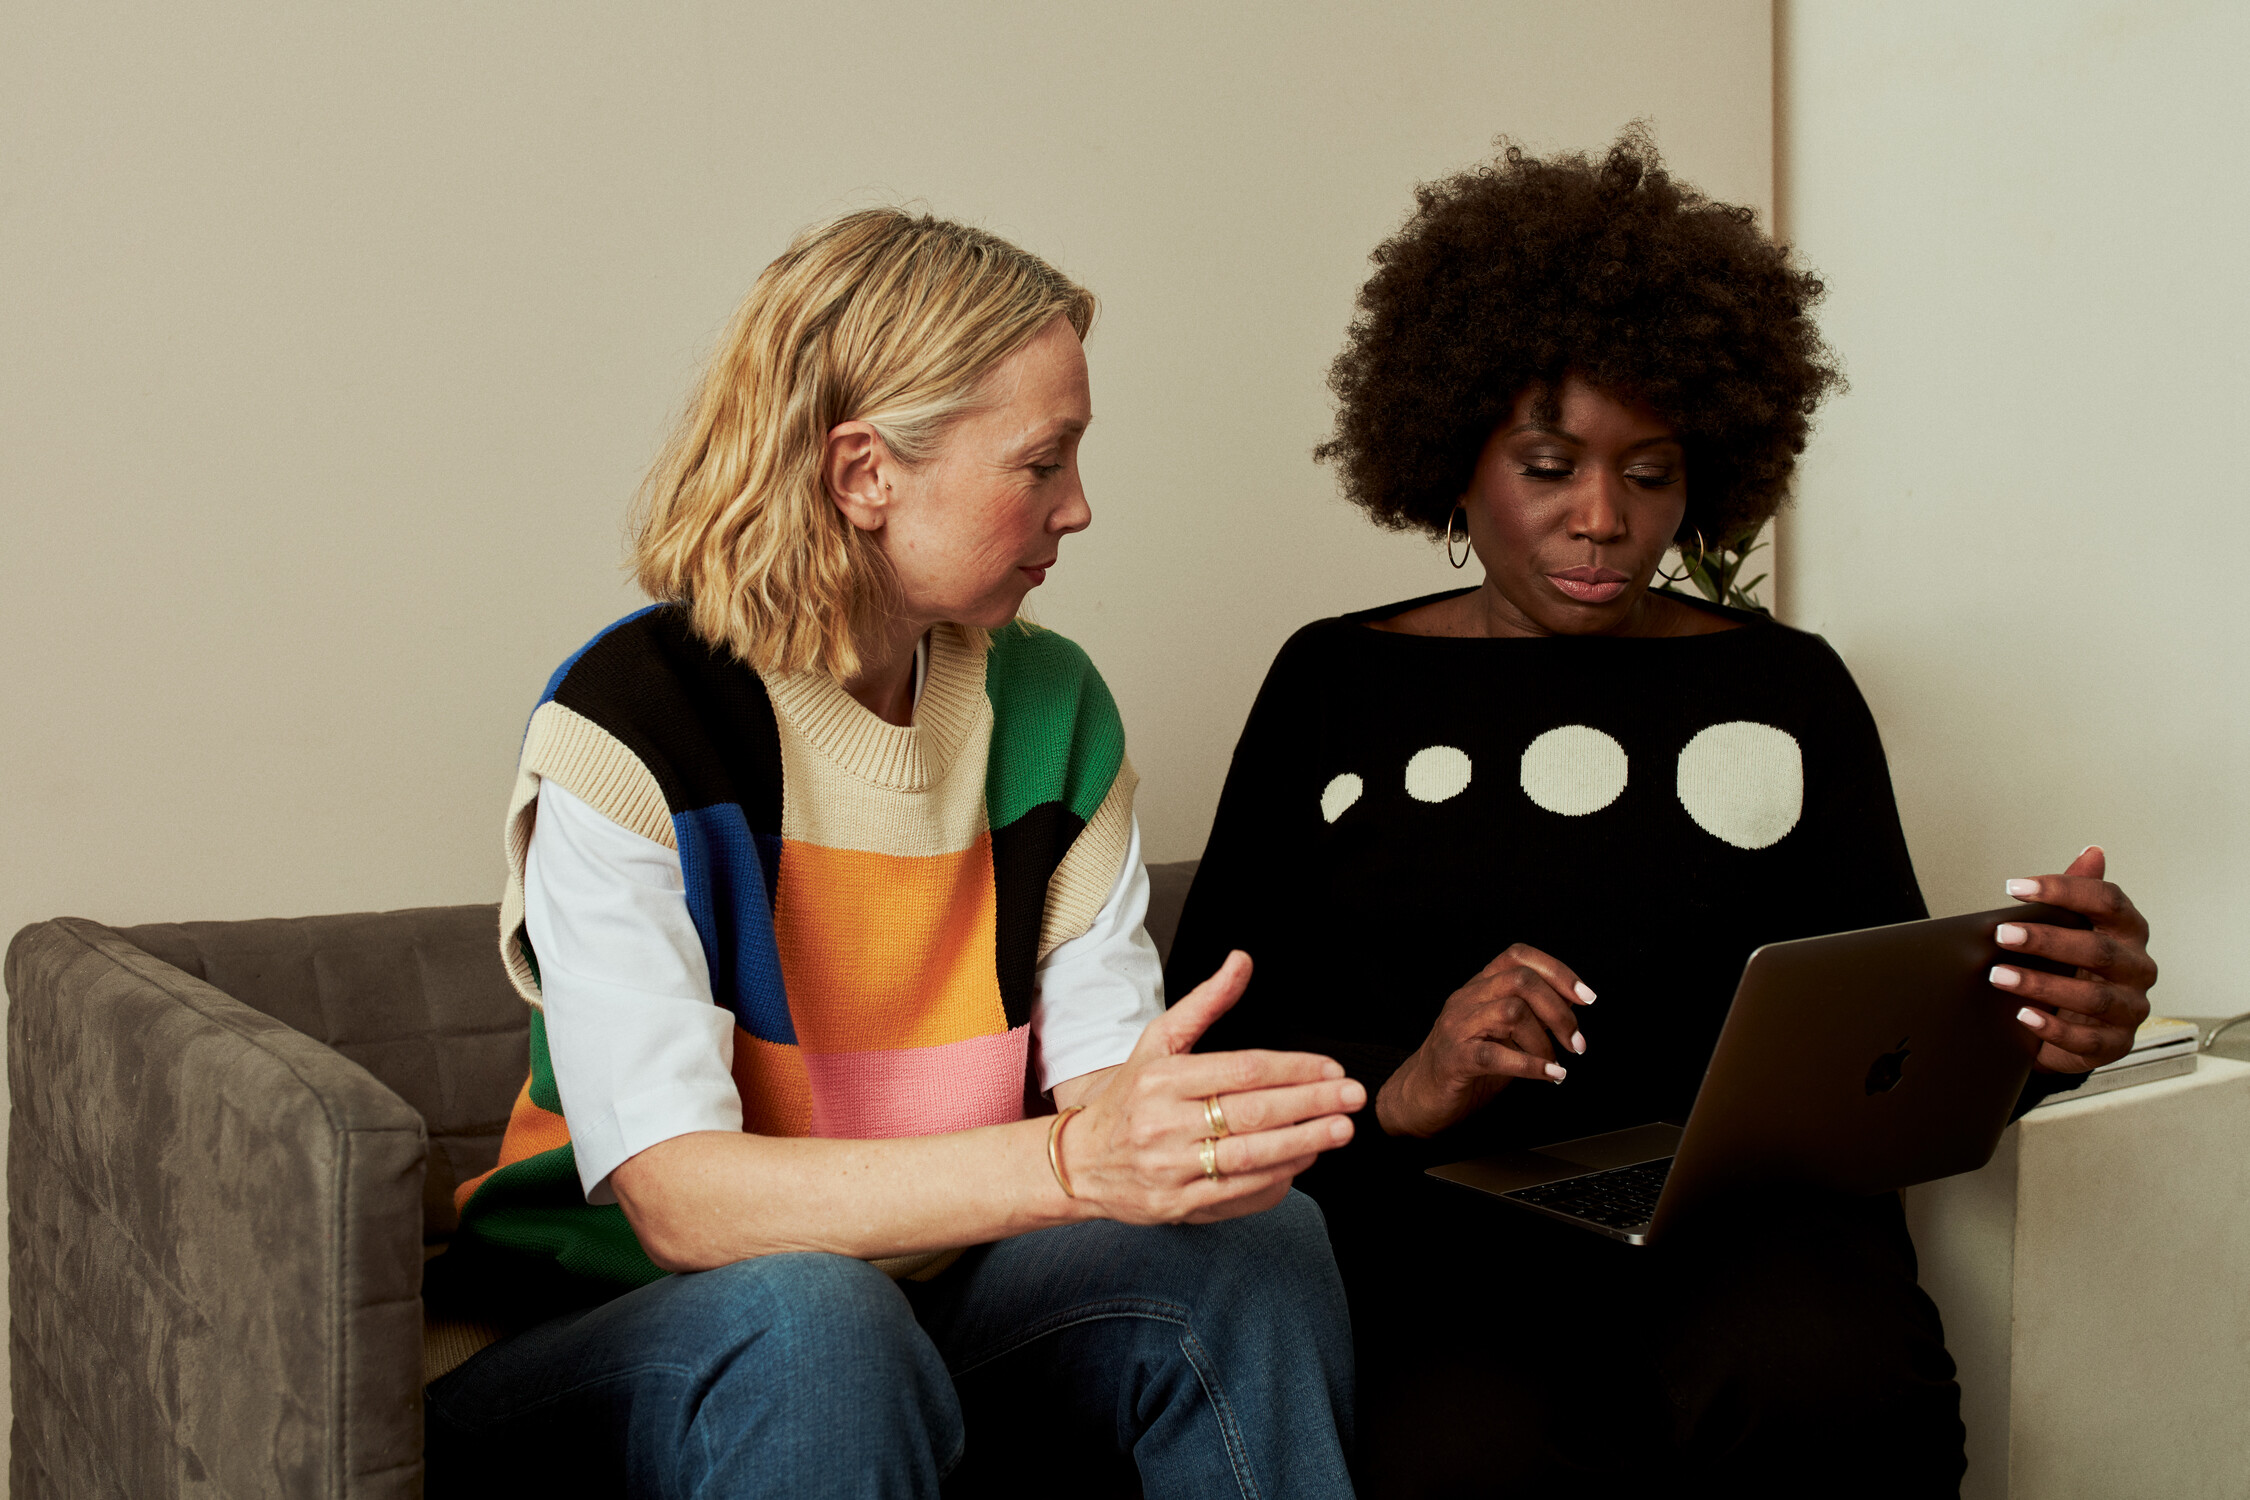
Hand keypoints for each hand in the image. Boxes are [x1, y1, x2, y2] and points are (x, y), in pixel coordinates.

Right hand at [1059, 952, 1363, 1223]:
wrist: (1080, 1163)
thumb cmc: (1129, 1096)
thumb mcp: (1158, 1041)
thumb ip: (1205, 1003)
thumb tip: (1242, 960)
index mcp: (1163, 1078)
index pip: (1243, 1069)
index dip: (1294, 1069)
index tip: (1332, 1069)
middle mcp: (1165, 1122)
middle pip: (1252, 1113)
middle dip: (1310, 1104)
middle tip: (1352, 1098)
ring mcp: (1171, 1167)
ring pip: (1250, 1156)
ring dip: (1302, 1143)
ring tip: (1340, 1130)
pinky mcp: (1178, 1205)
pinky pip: (1238, 1194)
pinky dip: (1276, 1178)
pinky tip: (1303, 1161)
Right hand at [1376, 943, 1593, 1137]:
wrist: (1419, 1097)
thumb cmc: (1466, 1065)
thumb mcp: (1502, 1033)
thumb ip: (1530, 1018)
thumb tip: (1572, 1013)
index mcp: (1479, 987)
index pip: (1517, 957)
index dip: (1557, 971)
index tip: (1586, 998)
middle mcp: (1467, 999)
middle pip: (1521, 981)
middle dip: (1559, 1011)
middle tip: (1576, 1042)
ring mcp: (1457, 1026)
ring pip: (1511, 1011)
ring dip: (1545, 1041)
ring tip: (1555, 1063)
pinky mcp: (1454, 1058)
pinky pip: (1496, 1055)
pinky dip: (1531, 1065)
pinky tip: (1550, 1075)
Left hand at [1991, 846, 2156, 1072]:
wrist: (2071, 1023)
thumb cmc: (2070, 965)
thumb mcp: (2069, 928)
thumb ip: (2076, 893)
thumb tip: (2093, 852)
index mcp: (2128, 931)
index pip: (2107, 901)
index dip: (2063, 890)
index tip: (2014, 887)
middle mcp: (2137, 968)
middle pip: (2098, 950)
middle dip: (2046, 941)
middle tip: (2002, 934)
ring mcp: (2130, 1008)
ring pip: (2092, 997)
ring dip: (2041, 985)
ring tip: (1999, 976)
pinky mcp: (2116, 1044)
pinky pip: (2088, 1040)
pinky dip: (2053, 1028)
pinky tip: (2023, 1016)